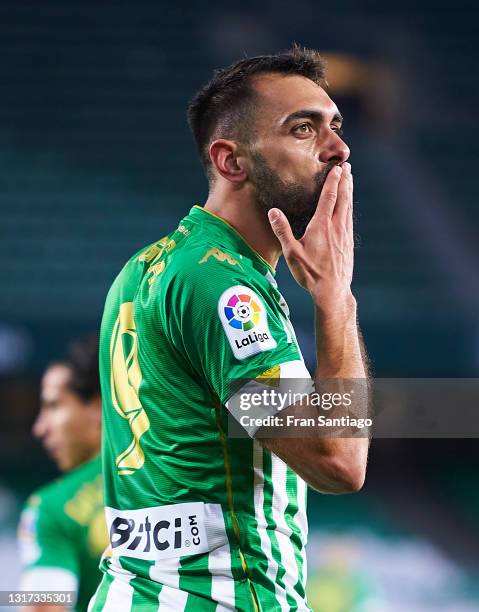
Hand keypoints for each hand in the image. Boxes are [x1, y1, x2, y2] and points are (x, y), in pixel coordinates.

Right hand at [268, 162, 353, 311]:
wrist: (332, 291)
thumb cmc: (310, 273)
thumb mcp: (292, 253)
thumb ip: (282, 231)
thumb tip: (273, 211)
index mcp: (322, 226)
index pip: (329, 198)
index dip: (333, 181)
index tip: (337, 168)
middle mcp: (336, 227)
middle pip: (343, 199)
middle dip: (345, 181)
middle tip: (348, 167)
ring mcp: (345, 235)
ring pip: (348, 208)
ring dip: (349, 192)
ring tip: (350, 181)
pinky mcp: (348, 244)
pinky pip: (349, 219)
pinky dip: (349, 207)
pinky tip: (348, 208)